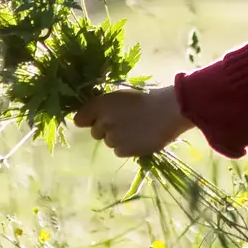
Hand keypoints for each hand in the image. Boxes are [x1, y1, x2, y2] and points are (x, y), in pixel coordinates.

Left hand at [73, 85, 193, 157]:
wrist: (166, 112)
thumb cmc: (146, 98)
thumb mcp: (121, 96)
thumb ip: (103, 106)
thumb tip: (92, 117)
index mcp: (100, 104)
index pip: (80, 119)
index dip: (88, 119)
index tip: (96, 118)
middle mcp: (102, 122)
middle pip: (95, 132)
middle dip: (105, 128)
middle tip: (123, 122)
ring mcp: (112, 138)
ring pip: (109, 141)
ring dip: (117, 137)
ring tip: (135, 129)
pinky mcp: (123, 151)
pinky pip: (119, 150)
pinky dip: (127, 146)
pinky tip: (139, 138)